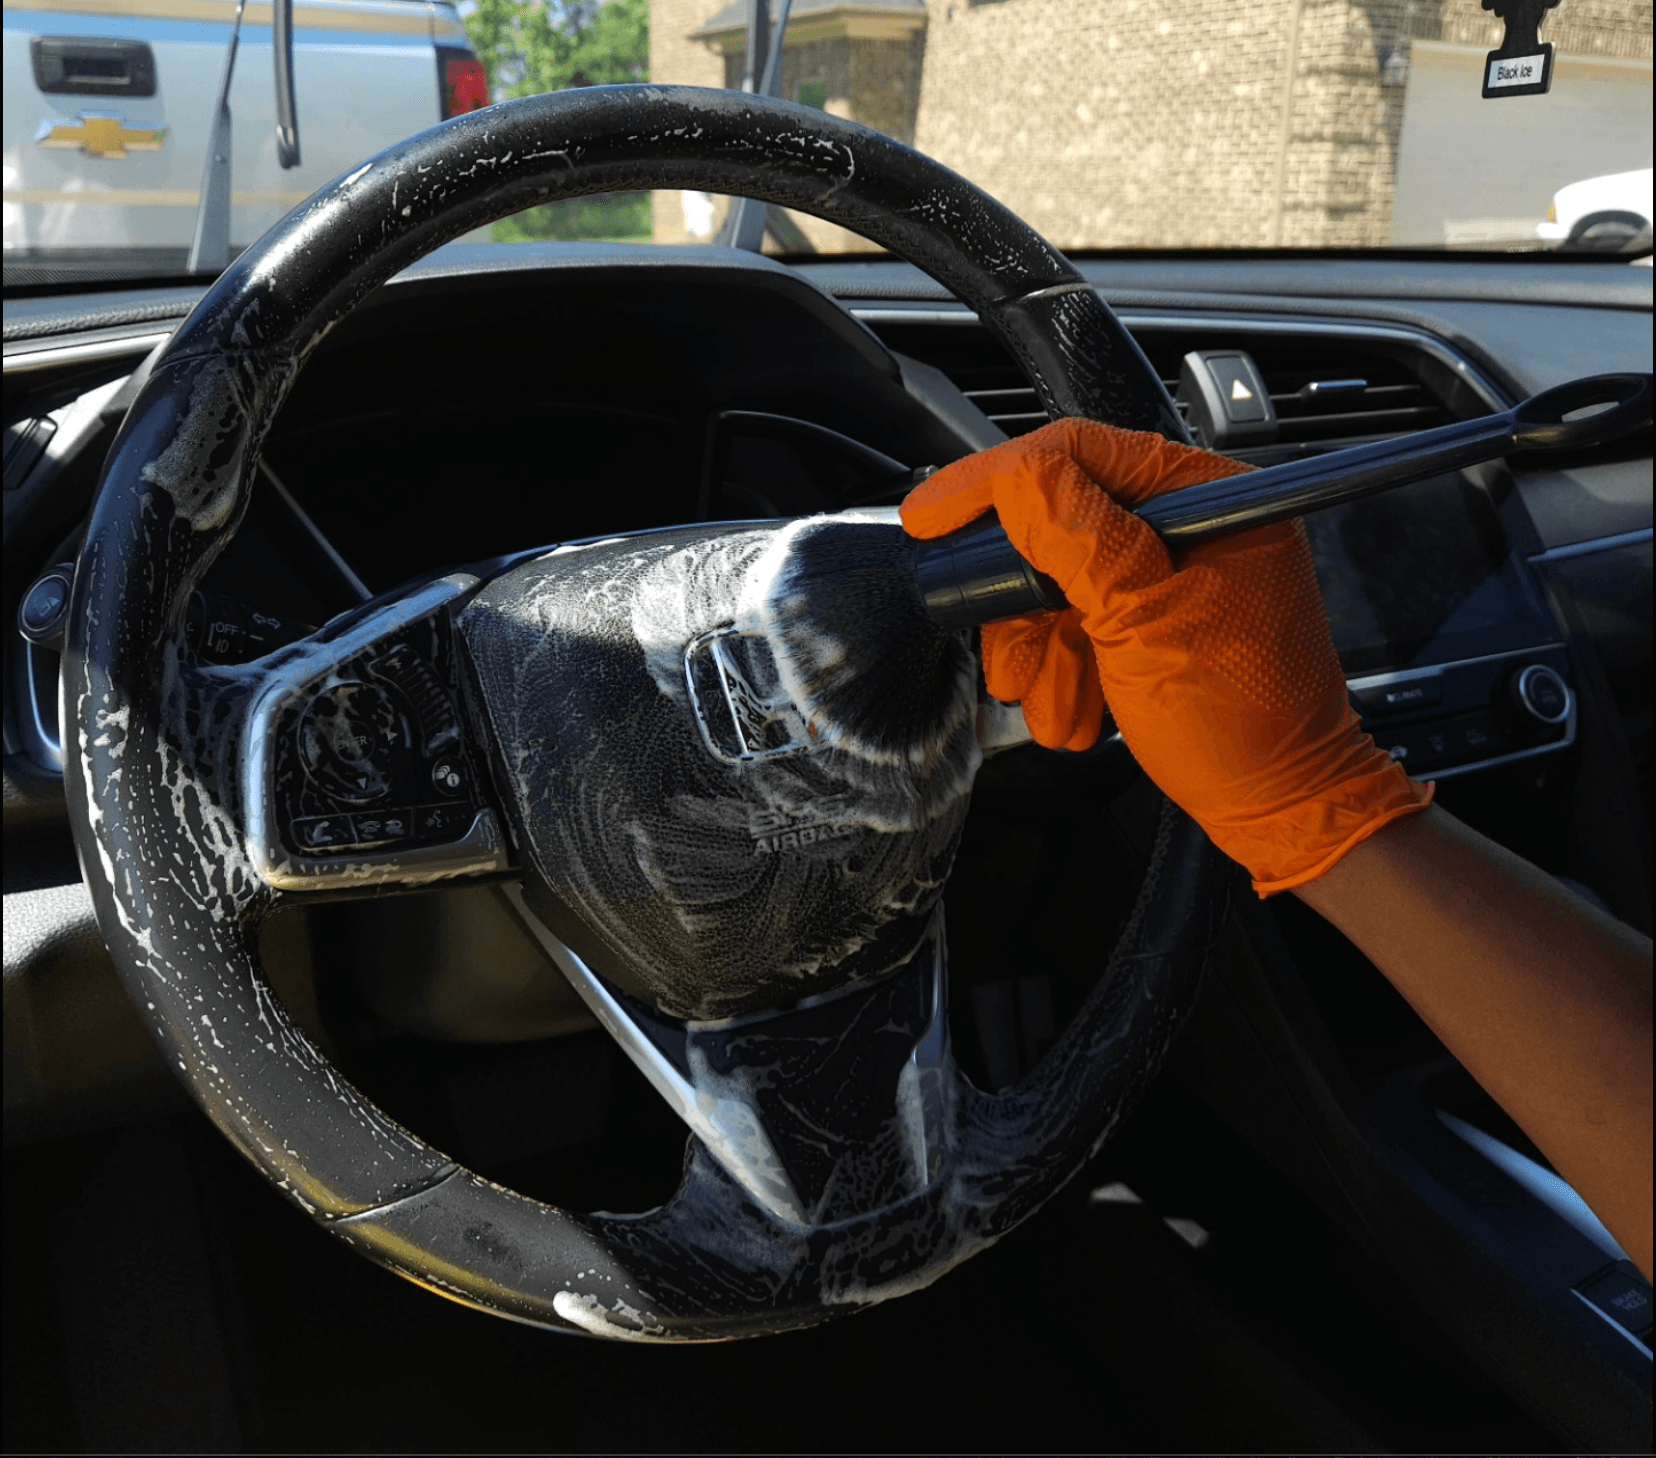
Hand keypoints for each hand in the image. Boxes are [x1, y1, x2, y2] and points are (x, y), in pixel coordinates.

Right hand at [901, 418, 1432, 894]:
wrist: (1280, 810)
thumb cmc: (1243, 723)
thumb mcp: (1144, 624)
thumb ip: (1077, 539)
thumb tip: (1014, 478)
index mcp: (1209, 498)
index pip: (1078, 453)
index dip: (992, 483)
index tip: (930, 516)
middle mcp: (1193, 524)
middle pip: (1057, 524)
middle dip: (1022, 602)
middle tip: (1009, 656)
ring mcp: (1174, 572)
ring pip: (1057, 583)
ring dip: (1040, 650)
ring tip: (1054, 702)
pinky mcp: (1158, 617)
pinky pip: (1079, 622)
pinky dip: (1063, 668)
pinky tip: (1073, 706)